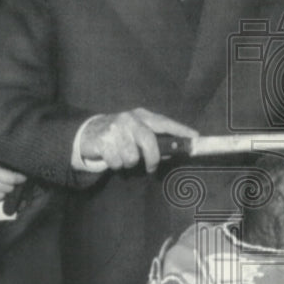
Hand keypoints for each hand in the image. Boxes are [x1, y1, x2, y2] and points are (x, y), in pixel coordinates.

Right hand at [79, 108, 197, 173]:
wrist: (88, 132)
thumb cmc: (119, 134)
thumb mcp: (136, 132)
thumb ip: (154, 139)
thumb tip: (172, 152)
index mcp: (141, 115)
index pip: (164, 123)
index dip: (180, 130)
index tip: (195, 138)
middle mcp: (129, 119)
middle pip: (149, 142)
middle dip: (152, 159)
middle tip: (151, 168)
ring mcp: (115, 129)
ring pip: (132, 157)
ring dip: (128, 163)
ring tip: (122, 155)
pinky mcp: (103, 141)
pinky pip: (117, 163)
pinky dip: (115, 165)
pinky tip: (111, 157)